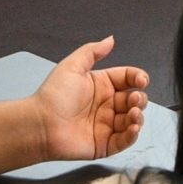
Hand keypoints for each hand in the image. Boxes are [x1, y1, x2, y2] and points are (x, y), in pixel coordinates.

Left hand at [30, 37, 151, 162]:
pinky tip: (133, 127)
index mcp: (100, 85)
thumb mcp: (72, 66)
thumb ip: (92, 51)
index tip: (141, 80)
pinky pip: (125, 140)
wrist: (40, 124)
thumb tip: (110, 39)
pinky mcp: (104, 144)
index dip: (137, 78)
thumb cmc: (52, 96)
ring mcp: (106, 125)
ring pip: (132, 120)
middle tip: (134, 99)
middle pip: (134, 100)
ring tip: (133, 114)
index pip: (127, 79)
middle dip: (139, 98)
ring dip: (138, 116)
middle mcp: (105, 105)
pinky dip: (132, 135)